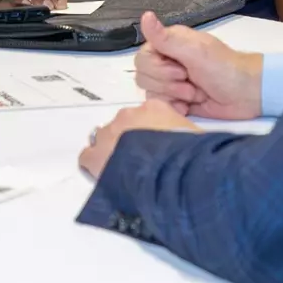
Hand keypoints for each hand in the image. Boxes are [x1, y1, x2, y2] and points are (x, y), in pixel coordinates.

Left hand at [79, 99, 198, 179]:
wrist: (170, 170)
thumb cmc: (189, 154)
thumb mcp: (195, 137)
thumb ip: (184, 135)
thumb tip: (189, 144)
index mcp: (155, 108)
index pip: (148, 114)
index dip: (149, 131)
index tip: (155, 145)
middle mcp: (130, 115)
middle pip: (125, 124)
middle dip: (129, 139)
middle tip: (140, 159)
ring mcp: (110, 133)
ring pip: (104, 137)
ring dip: (111, 149)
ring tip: (122, 169)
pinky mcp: (96, 155)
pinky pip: (88, 156)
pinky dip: (93, 163)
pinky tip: (103, 174)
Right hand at [134, 12, 262, 120]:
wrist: (246, 94)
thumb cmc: (223, 68)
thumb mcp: (195, 51)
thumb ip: (166, 38)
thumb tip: (145, 15)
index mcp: (170, 44)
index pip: (142, 58)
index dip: (158, 68)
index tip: (181, 69)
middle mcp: (167, 61)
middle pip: (143, 77)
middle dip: (168, 84)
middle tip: (191, 81)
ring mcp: (171, 83)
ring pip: (151, 92)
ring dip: (174, 96)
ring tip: (195, 94)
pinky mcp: (177, 101)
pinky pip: (161, 107)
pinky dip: (175, 108)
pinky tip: (189, 107)